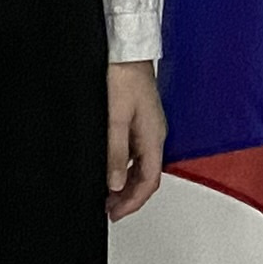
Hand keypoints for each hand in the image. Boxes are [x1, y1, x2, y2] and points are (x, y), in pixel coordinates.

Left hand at [103, 62, 165, 221]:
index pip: (149, 182)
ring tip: (108, 195)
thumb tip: (114, 184)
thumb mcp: (115, 119)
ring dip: (126, 184)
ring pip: (141, 167)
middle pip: (147, 177)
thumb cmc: (125, 76)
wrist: (127, 49)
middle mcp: (155, 135)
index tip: (115, 214)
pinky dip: (124, 167)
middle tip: (110, 210)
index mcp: (153, 137)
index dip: (133, 203)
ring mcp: (148, 127)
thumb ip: (115, 153)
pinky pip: (135, 153)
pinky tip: (111, 168)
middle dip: (130, 198)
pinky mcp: (140, 119)